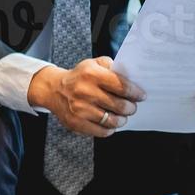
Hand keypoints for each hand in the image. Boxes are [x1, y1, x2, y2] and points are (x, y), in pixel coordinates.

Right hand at [27, 56, 145, 137]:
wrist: (54, 90)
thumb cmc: (78, 77)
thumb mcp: (93, 63)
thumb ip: (112, 67)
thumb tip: (131, 78)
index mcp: (91, 74)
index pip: (122, 86)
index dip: (135, 93)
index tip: (140, 96)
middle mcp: (85, 91)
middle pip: (120, 105)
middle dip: (130, 108)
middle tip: (131, 107)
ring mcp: (80, 109)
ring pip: (112, 120)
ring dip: (121, 119)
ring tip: (121, 116)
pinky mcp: (77, 123)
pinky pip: (102, 131)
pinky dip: (109, 129)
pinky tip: (108, 123)